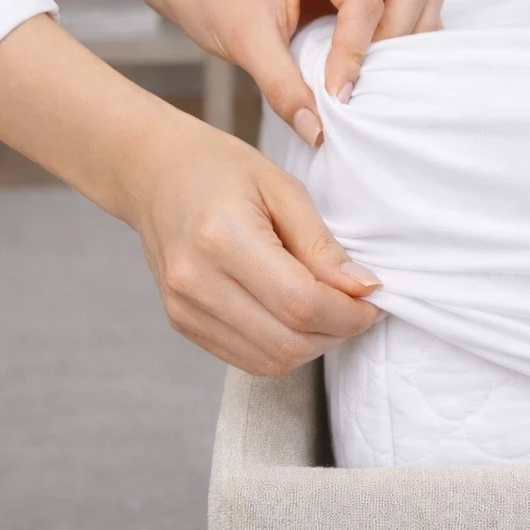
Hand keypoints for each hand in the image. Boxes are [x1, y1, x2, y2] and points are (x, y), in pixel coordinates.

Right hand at [129, 114, 382, 375]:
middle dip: (338, 331)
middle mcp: (196, 282)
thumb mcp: (281, 186)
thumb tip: (363, 287)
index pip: (301, 303)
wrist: (154, 171)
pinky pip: (247, 359)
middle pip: (287, 341)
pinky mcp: (182, 323)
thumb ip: (321, 243)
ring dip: (314, 345)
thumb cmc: (221, 168)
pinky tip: (300, 317)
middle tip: (360, 305)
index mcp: (222, 238)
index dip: (349, 311)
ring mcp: (184, 309)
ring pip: (270, 360)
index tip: (375, 296)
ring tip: (333, 310)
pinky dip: (284, 348)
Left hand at [151, 0, 445, 145]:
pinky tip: (369, 58)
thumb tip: (318, 132)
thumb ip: (282, 86)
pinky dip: (397, 29)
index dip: (356, 52)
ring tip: (374, 69)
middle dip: (399, 36)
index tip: (338, 95)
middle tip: (368, 77)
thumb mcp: (241, 40)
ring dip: (407, 31)